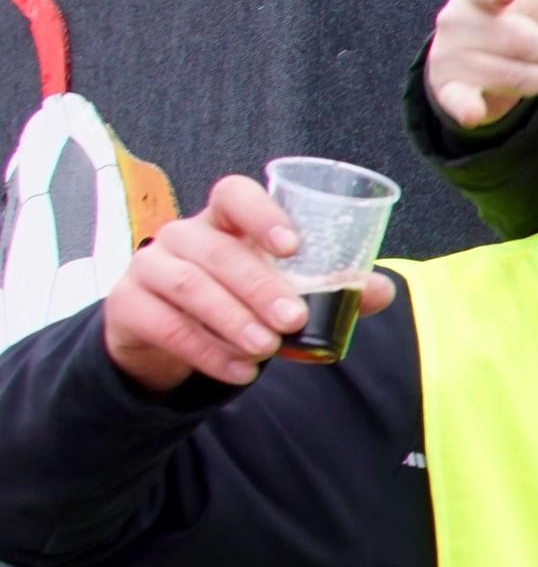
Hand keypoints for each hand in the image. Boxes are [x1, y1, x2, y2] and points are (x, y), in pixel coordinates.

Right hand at [104, 177, 398, 393]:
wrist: (167, 332)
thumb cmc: (234, 296)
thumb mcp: (277, 287)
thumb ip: (328, 287)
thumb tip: (380, 291)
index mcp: (223, 220)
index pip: (234, 195)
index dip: (262, 214)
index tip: (293, 247)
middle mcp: (182, 235)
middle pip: (217, 251)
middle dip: (258, 287)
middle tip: (293, 320)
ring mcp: (149, 266)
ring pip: (187, 287)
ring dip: (231, 320)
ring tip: (266, 349)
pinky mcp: (128, 305)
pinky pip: (165, 326)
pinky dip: (207, 352)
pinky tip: (241, 371)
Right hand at [427, 0, 537, 128]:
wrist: (482, 70)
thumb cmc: (514, 18)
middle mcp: (459, 21)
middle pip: (527, 44)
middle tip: (536, 48)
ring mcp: (454, 57)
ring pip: (523, 78)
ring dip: (534, 80)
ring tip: (519, 69)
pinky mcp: (452, 91)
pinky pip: (463, 102)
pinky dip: (469, 108)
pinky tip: (473, 108)